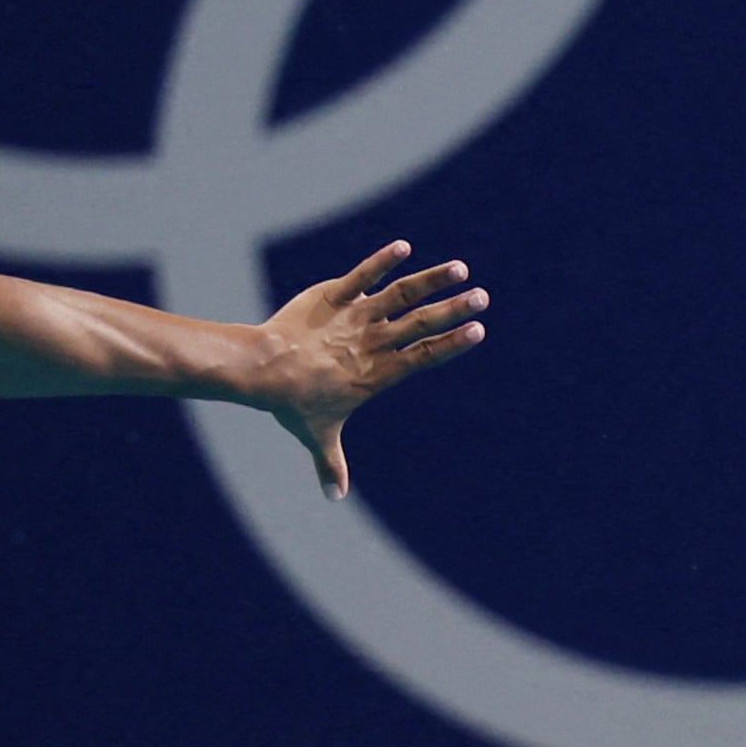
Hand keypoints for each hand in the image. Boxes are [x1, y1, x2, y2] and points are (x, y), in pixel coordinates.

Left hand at [256, 239, 489, 500]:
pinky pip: (361, 275)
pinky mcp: (333, 296)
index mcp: (378, 372)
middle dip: (454, 310)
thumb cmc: (293, 405)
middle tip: (482, 297)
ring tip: (458, 268)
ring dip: (430, 280)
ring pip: (400, 294)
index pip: (424, 355)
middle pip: (421, 323)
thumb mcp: (318, 436)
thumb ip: (331, 464)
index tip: (479, 331)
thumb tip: (333, 499)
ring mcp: (355, 316)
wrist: (263, 370)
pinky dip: (382, 260)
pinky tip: (404, 247)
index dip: (452, 343)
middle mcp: (373, 342)